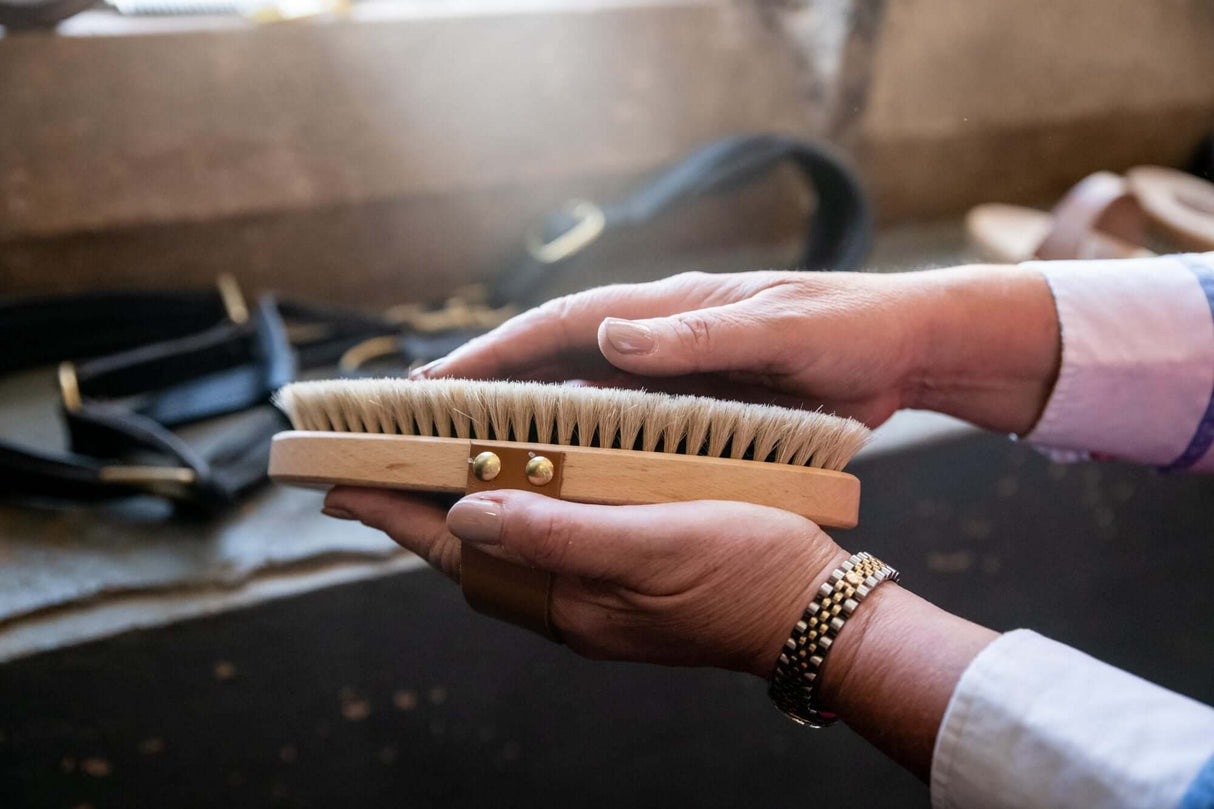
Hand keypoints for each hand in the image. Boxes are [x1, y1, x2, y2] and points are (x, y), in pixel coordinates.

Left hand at [324, 487, 845, 677]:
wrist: (817, 616)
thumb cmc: (746, 573)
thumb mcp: (652, 545)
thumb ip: (557, 535)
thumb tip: (466, 518)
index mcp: (570, 600)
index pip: (460, 555)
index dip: (399, 518)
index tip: (342, 486)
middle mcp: (573, 607)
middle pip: (473, 560)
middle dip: (416, 518)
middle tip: (371, 476)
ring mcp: (599, 600)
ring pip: (507, 556)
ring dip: (462, 517)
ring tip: (429, 477)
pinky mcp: (626, 586)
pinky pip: (547, 551)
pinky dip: (517, 518)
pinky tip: (521, 492)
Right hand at [416, 266, 1060, 432]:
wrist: (906, 348)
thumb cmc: (848, 326)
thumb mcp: (778, 327)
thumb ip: (699, 335)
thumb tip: (610, 336)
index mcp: (669, 308)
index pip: (562, 325)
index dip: (496, 353)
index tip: (437, 379)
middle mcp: (661, 337)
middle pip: (556, 361)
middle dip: (492, 388)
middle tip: (428, 420)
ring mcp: (677, 373)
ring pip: (583, 398)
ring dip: (530, 423)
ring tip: (474, 458)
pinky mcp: (699, 407)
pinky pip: (627, 429)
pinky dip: (586, 450)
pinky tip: (561, 481)